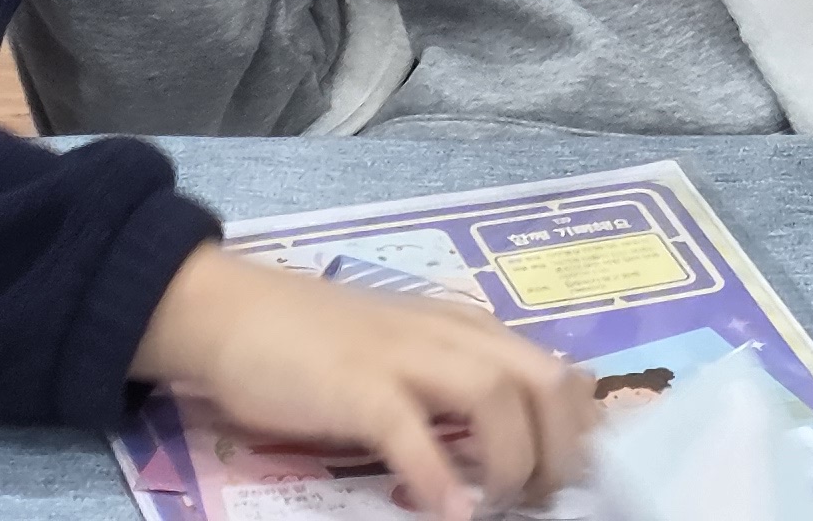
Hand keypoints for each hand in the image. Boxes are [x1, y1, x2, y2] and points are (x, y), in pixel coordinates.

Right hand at [133, 241, 597, 520]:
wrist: (232, 312)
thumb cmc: (318, 343)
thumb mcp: (407, 351)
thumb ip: (456, 382)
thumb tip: (512, 441)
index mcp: (466, 328)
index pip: (557, 368)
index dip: (581, 428)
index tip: (578, 477)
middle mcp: (448, 333)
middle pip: (543, 379)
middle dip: (561, 449)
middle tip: (546, 500)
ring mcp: (402, 355)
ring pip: (496, 394)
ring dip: (511, 460)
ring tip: (500, 504)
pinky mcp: (356, 385)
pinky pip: (410, 429)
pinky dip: (437, 475)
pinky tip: (448, 514)